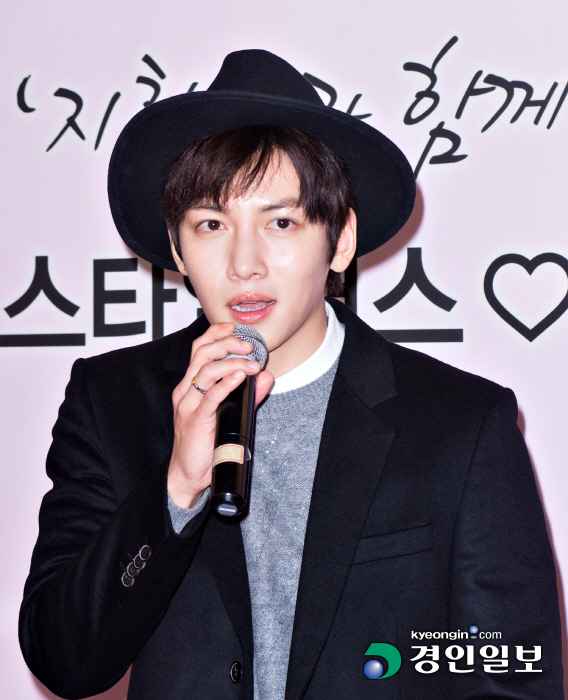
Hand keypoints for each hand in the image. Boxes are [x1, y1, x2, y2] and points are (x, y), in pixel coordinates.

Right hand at [167, 322, 273, 507]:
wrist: (187, 473)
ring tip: (251, 363)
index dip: (216, 333)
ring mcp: (188, 404)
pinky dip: (225, 383)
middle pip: (202, 353)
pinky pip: (210, 396)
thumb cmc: (205, 442)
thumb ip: (247, 394)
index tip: (235, 327)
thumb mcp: (228, 412)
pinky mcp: (195, 419)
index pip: (199, 348)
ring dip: (231, 362)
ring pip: (206, 370)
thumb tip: (266, 377)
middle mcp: (186, 390)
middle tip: (249, 345)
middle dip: (227, 343)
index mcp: (190, 384)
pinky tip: (239, 377)